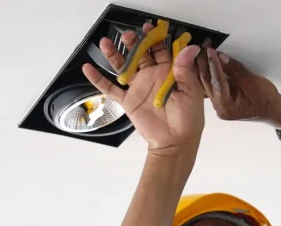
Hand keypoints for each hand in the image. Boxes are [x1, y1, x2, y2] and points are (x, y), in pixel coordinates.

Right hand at [82, 23, 204, 156]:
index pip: (160, 50)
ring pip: (124, 67)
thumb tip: (189, 48)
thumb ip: (186, 71)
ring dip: (114, 55)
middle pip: (140, 54)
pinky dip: (98, 80)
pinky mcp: (128, 101)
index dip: (155, 38)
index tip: (149, 29)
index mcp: (169, 72)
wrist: (175, 142)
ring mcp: (138, 87)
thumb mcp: (192, 93)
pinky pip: (111, 89)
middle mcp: (152, 76)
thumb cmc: (188, 119)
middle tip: (128, 36)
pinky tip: (88, 68)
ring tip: (105, 43)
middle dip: (133, 43)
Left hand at [197, 48, 280, 121]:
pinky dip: (210, 73)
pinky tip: (206, 62)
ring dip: (204, 67)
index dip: (213, 64)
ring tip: (203, 52)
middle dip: (204, 64)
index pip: (217, 82)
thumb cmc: (265, 99)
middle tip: (203, 47)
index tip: (210, 50)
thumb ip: (234, 69)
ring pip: (207, 84)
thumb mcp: (251, 81)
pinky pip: (211, 85)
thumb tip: (221, 57)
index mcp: (226, 107)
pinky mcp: (220, 100)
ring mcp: (218, 105)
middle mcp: (219, 108)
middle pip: (207, 83)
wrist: (272, 109)